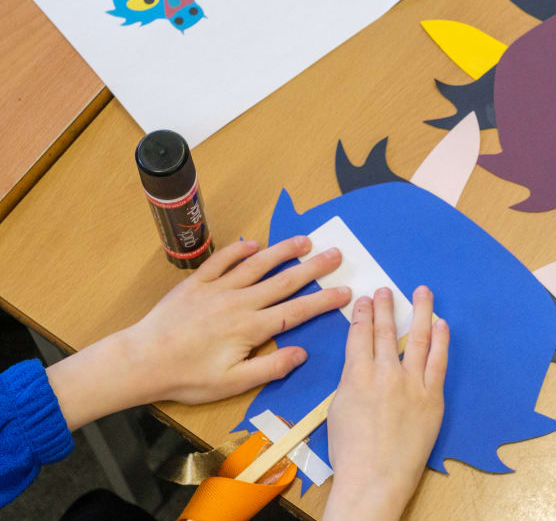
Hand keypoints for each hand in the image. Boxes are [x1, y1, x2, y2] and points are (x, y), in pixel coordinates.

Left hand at [47, 236, 349, 429]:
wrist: (141, 361)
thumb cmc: (187, 377)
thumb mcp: (232, 384)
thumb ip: (269, 367)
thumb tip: (302, 353)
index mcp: (251, 328)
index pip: (296, 311)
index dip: (323, 301)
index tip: (345, 291)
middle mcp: (239, 302)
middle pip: (284, 281)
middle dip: (313, 267)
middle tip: (336, 254)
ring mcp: (217, 289)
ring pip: (257, 264)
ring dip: (283, 251)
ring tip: (305, 240)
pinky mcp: (196, 283)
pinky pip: (221, 260)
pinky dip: (239, 250)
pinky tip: (253, 243)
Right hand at [324, 286, 448, 520]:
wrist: (375, 477)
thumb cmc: (350, 451)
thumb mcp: (338, 409)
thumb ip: (351, 383)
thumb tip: (362, 369)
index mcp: (356, 375)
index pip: (359, 335)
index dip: (363, 315)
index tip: (365, 300)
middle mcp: (385, 372)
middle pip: (386, 331)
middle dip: (385, 307)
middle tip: (386, 291)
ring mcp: (412, 383)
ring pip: (417, 338)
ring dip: (420, 312)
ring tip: (422, 292)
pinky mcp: (432, 397)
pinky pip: (439, 362)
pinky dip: (441, 341)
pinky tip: (442, 324)